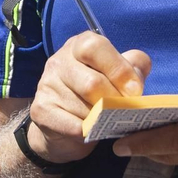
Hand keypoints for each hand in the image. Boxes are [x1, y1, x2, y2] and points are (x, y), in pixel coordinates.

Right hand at [25, 31, 151, 164]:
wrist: (62, 126)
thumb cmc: (96, 94)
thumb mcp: (118, 74)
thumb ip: (134, 66)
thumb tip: (137, 76)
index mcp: (79, 45)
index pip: (95, 47)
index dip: (118, 69)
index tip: (135, 90)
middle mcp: (59, 61)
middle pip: (91, 83)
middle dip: (114, 101)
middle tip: (122, 110)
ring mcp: (46, 84)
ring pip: (84, 108)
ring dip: (101, 119)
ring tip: (105, 120)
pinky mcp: (40, 110)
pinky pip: (73, 125)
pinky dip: (88, 132)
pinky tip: (91, 131)